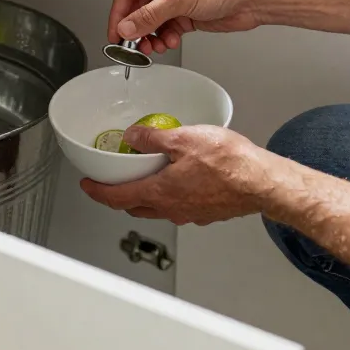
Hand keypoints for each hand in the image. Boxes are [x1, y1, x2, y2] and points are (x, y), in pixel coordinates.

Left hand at [80, 124, 278, 225]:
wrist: (262, 182)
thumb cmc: (229, 163)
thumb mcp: (183, 139)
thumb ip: (153, 138)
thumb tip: (134, 136)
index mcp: (160, 192)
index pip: (117, 198)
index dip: (97, 192)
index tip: (88, 186)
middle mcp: (173, 208)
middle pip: (135, 206)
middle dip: (120, 196)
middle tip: (113, 182)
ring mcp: (191, 213)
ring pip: (158, 208)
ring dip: (146, 195)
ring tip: (146, 176)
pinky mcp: (208, 211)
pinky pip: (181, 205)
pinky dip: (171, 194)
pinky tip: (180, 178)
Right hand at [108, 0, 261, 54]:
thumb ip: (149, 16)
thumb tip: (126, 27)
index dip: (119, 13)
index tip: (115, 32)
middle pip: (138, 9)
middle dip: (136, 28)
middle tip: (133, 44)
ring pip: (151, 22)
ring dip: (150, 37)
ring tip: (153, 46)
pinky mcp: (185, 15)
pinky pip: (165, 29)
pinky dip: (164, 38)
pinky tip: (169, 42)